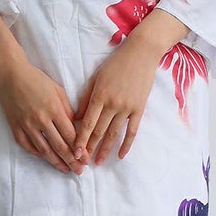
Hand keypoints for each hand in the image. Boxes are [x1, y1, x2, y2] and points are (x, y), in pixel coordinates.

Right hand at [0, 59, 84, 174]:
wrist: (11, 74)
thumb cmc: (36, 79)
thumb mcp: (58, 90)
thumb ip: (67, 109)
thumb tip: (74, 127)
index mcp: (54, 109)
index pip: (70, 136)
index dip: (79, 150)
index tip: (86, 158)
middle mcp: (41, 120)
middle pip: (59, 146)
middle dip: (71, 161)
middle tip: (79, 170)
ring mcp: (26, 124)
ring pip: (43, 150)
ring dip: (56, 162)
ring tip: (65, 169)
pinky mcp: (15, 126)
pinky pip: (26, 145)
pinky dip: (36, 153)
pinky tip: (44, 158)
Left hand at [74, 42, 161, 163]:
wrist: (141, 53)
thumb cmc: (115, 63)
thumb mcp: (96, 77)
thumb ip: (86, 98)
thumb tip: (78, 118)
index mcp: (99, 95)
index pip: (88, 123)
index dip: (80, 139)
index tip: (74, 152)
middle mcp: (113, 104)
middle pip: (99, 131)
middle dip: (89, 148)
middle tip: (81, 162)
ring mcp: (127, 107)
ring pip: (114, 134)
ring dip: (105, 149)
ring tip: (98, 162)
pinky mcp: (139, 109)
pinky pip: (132, 131)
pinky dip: (127, 144)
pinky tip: (121, 155)